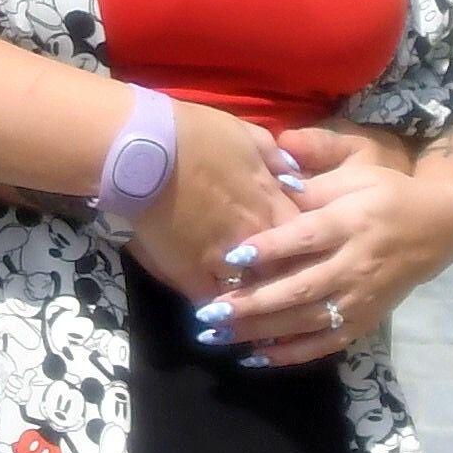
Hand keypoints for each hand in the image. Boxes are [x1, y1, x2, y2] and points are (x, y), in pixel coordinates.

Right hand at [121, 102, 308, 302]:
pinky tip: (217, 319)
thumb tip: (297, 178)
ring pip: (251, 293)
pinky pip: (211, 301)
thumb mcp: (248, 134)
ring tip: (257, 317)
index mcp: (271, 202)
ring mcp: (223, 259)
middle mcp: (255, 237)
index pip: (306, 238)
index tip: (306, 256)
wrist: (144, 148)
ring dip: (255, 302)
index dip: (307, 248)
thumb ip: (277, 159)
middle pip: (285, 272)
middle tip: (287, 294)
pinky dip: (216, 309)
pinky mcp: (190, 273)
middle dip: (286, 281)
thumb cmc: (195, 133)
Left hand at [193, 123, 452, 363]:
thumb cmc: (385, 194)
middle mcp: (355, 265)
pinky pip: (323, 344)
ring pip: (305, 321)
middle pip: (301, 288)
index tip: (231, 257)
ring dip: (260, 331)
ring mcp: (359, 299)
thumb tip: (276, 179)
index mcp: (351, 223)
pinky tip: (252, 356)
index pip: (307, 238)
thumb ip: (315, 181)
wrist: (436, 229)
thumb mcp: (357, 173)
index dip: (270, 248)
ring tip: (216, 335)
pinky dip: (289, 354)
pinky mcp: (362, 322)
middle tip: (209, 310)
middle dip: (254, 303)